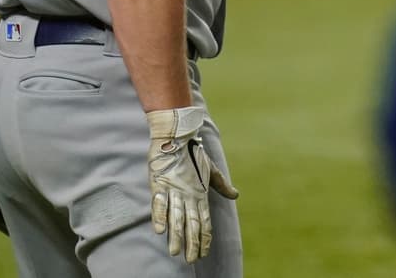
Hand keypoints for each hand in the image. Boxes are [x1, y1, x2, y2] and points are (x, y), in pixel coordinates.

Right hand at [146, 106, 238, 262]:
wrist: (177, 135)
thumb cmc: (194, 154)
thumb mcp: (210, 170)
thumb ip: (221, 185)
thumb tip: (236, 195)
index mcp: (200, 193)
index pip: (203, 220)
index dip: (204, 237)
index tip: (203, 253)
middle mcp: (188, 195)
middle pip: (190, 223)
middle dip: (191, 242)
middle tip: (191, 260)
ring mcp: (173, 190)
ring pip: (175, 217)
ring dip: (176, 235)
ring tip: (176, 252)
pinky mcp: (159, 184)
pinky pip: (159, 203)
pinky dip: (159, 216)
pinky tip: (160, 230)